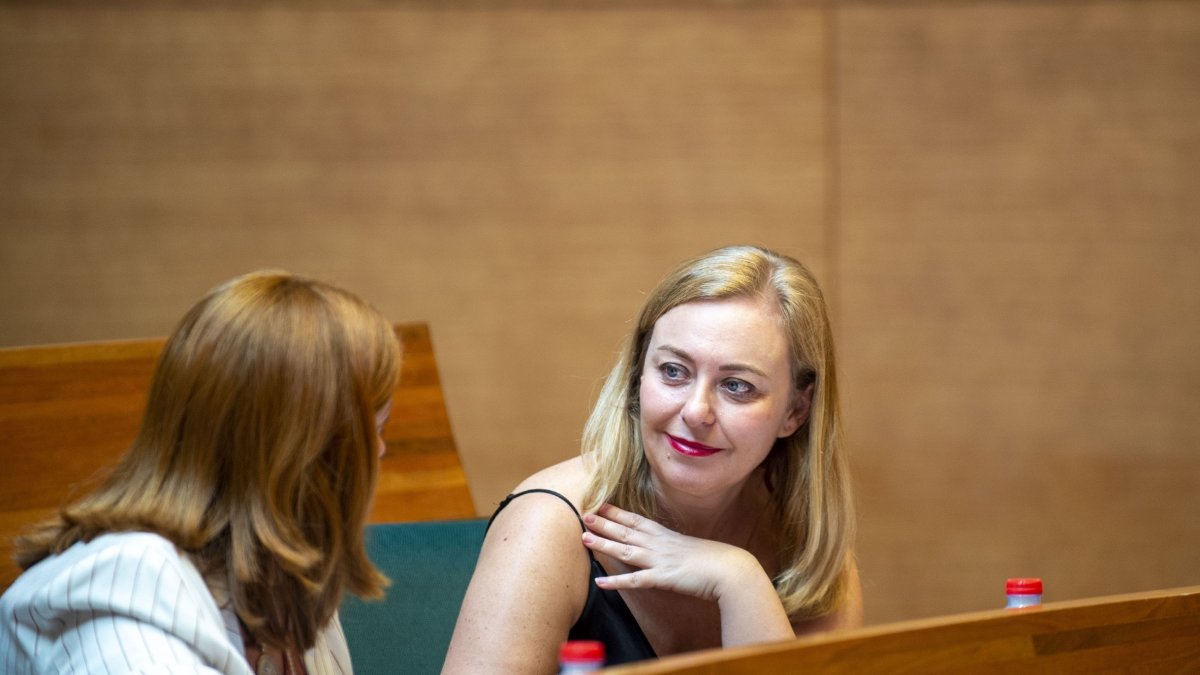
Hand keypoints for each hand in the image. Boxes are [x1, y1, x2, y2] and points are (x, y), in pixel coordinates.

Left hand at [581, 503, 760, 602]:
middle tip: (585, 514)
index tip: (602, 505)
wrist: (730, 569)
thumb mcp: (691, 548)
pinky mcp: (663, 578)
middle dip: (604, 523)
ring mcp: (659, 560)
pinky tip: (600, 582)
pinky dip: (617, 582)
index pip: (638, 520)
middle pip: (626, 531)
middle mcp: (659, 544)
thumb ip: (675, 548)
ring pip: (626, 550)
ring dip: (604, 544)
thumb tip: (667, 550)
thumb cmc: (715, 560)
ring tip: (585, 538)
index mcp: (666, 536)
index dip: (618, 513)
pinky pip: (635, 580)